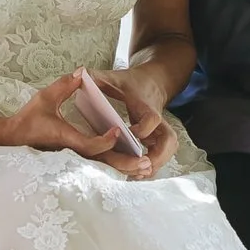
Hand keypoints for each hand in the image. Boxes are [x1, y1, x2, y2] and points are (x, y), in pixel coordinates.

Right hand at [8, 70, 139, 160]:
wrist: (12, 139)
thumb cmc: (27, 119)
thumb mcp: (44, 98)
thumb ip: (64, 85)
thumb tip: (82, 73)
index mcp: (66, 139)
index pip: (90, 146)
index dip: (105, 140)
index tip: (118, 130)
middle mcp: (72, 154)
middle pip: (102, 164)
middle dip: (124, 163)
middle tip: (146, 163)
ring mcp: (73, 161)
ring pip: (102, 169)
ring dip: (123, 168)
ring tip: (145, 167)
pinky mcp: (74, 163)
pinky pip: (98, 168)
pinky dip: (115, 168)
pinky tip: (131, 167)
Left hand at [98, 60, 179, 176]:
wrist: (151, 82)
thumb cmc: (130, 83)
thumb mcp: (114, 78)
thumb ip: (97, 78)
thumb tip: (80, 74)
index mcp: (146, 106)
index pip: (152, 119)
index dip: (142, 129)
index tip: (129, 134)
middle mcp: (158, 120)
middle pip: (169, 140)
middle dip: (158, 156)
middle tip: (142, 165)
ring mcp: (159, 131)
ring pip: (168, 150)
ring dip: (156, 164)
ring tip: (138, 174)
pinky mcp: (157, 139)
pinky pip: (160, 155)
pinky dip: (152, 166)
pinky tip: (136, 174)